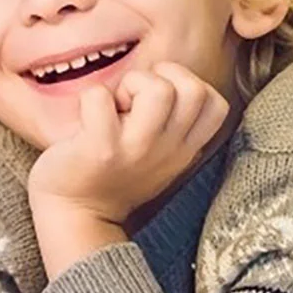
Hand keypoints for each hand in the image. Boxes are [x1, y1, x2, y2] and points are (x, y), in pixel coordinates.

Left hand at [27, 62, 229, 230]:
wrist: (77, 215)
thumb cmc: (112, 174)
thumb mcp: (157, 157)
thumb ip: (171, 125)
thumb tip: (165, 77)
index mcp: (183, 149)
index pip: (216, 104)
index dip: (188, 85)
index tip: (158, 99)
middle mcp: (167, 149)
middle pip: (193, 89)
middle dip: (160, 77)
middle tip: (133, 99)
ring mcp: (136, 149)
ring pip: (158, 89)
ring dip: (130, 84)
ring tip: (114, 108)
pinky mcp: (101, 147)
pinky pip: (99, 96)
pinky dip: (90, 98)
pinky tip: (87, 119)